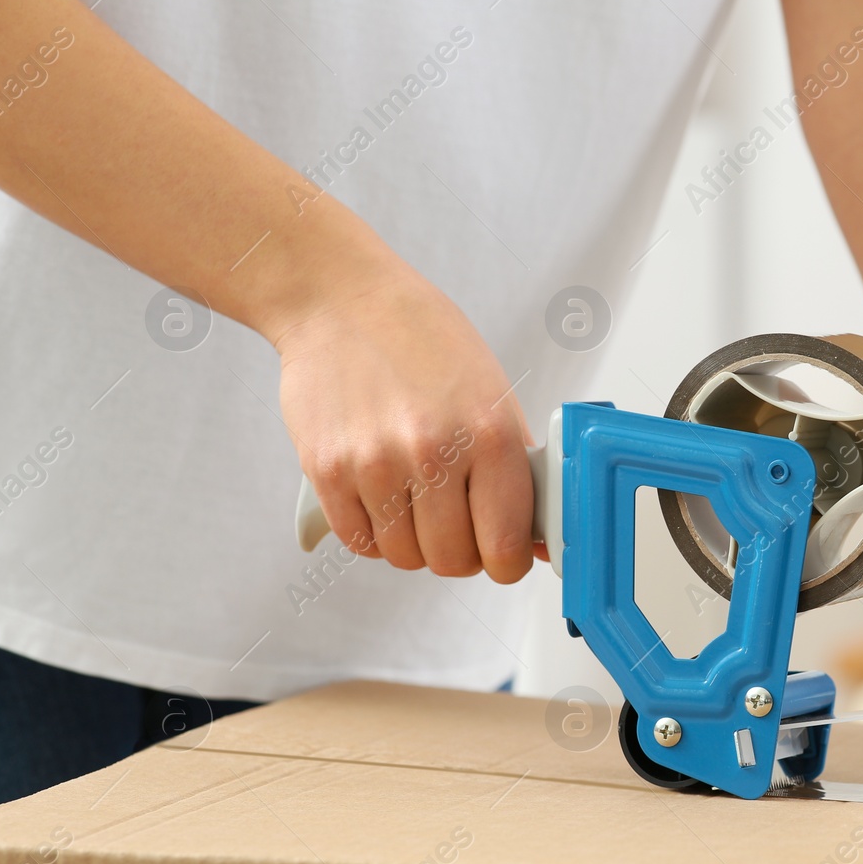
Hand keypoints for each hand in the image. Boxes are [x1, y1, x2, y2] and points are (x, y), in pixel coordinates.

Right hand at [273, 262, 539, 581]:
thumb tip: (536, 539)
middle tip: (459, 527)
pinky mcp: (326, 469)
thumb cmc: (424, 341)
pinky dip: (375, 533)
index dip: (507, 562)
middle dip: (461, 554)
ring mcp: (375, 463)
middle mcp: (433, 451)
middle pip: (452, 560)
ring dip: (415, 543)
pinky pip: (359, 541)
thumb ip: (516, 468)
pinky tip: (384, 500)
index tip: (503, 556)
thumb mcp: (493, 393)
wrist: (341, 300)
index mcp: (489, 432)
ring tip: (417, 503)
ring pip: (404, 557)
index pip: (506, 544)